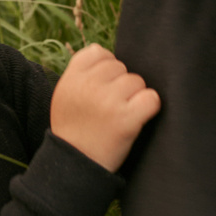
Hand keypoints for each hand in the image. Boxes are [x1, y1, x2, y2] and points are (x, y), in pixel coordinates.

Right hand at [49, 44, 159, 173]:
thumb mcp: (64, 95)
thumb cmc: (74, 128)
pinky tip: (137, 118)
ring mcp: (108, 101)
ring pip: (138, 82)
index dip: (106, 68)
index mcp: (72, 78)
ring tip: (120, 115)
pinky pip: (151, 99)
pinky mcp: (127, 119)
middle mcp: (89, 86)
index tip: (102, 87)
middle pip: (122, 67)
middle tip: (110, 107)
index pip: (99, 53)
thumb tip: (106, 51)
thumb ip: (80, 72)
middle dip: (121, 84)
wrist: (75, 164)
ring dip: (135, 97)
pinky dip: (149, 108)